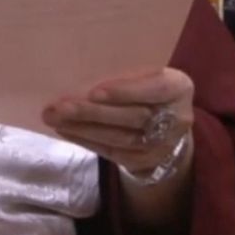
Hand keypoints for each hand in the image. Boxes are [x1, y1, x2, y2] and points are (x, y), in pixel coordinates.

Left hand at [41, 66, 194, 177]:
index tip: (94, 91)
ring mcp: (162, 145)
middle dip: (93, 112)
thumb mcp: (147, 74)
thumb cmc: (147, 88)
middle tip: (60, 106)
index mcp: (179, 88)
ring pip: (120, 138)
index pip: (156, 88)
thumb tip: (81, 73)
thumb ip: (127, 75)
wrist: (166, 124)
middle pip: (134, 117)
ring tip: (55, 117)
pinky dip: (86, 141)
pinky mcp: (144, 162)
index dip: (126, 91)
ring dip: (83, 128)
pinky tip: (66, 130)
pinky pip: (112, 153)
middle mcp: (177, 119)